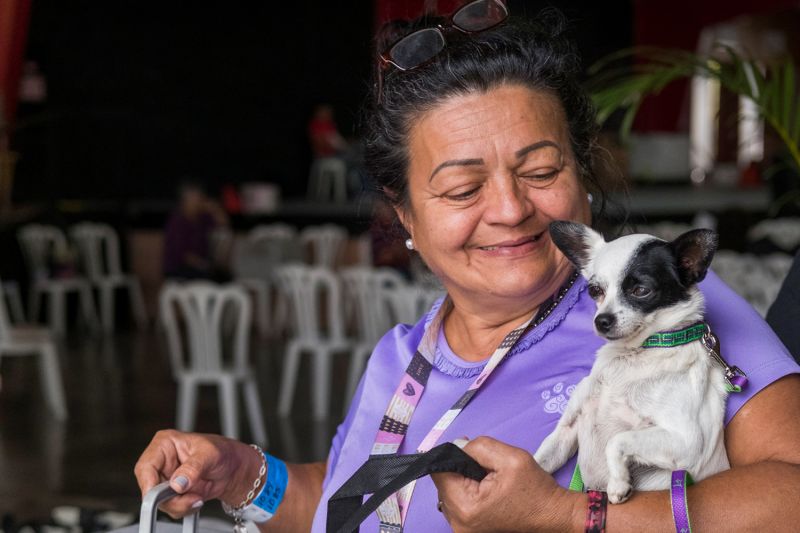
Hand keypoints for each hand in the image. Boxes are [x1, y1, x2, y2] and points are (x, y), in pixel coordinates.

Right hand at [134, 430, 261, 517]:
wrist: (233, 468)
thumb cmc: (222, 452)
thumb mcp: (210, 455)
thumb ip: (194, 468)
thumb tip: (178, 482)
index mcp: (165, 444)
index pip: (145, 466)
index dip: (149, 484)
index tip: (160, 496)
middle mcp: (162, 462)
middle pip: (150, 488)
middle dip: (170, 499)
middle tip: (191, 497)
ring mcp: (166, 479)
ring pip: (159, 502)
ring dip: (180, 505)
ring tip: (198, 496)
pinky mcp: (172, 493)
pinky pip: (170, 508)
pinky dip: (184, 508)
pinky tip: (197, 499)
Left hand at [431, 437, 582, 532]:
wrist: (552, 516)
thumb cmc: (535, 490)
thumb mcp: (510, 457)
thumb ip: (478, 447)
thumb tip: (458, 446)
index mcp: (465, 506)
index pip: (440, 472)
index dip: (455, 456)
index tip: (473, 454)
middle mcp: (458, 522)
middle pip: (444, 483)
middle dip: (461, 469)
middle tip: (487, 468)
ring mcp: (462, 529)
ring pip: (450, 491)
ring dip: (464, 481)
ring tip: (489, 481)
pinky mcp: (468, 529)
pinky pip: (458, 503)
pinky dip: (469, 492)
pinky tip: (487, 491)